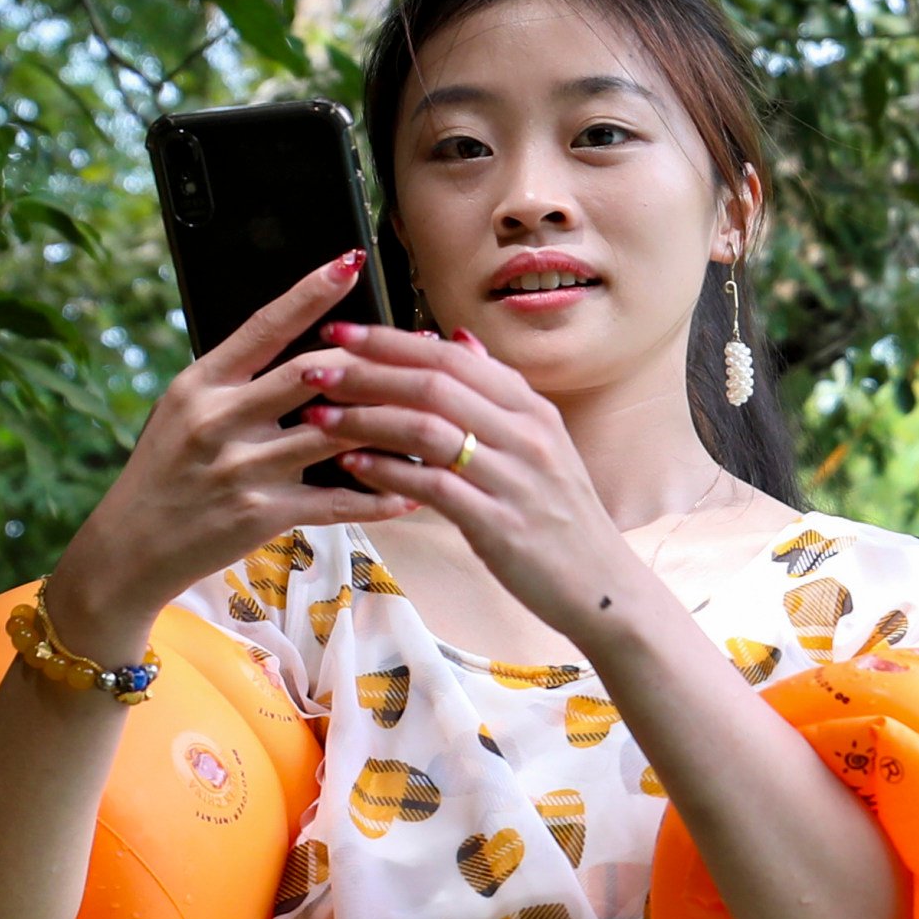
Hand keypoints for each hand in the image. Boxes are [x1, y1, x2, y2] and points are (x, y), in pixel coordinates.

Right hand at [50, 254, 413, 658]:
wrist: (131, 547)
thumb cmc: (168, 472)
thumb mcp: (185, 411)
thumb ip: (237, 380)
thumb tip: (302, 348)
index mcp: (202, 382)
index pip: (265, 325)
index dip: (311, 292)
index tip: (351, 262)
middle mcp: (219, 418)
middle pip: (311, 373)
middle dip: (375, 360)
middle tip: (424, 346)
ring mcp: (241, 467)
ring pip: (333, 434)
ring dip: (389, 425)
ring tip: (435, 415)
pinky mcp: (260, 514)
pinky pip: (335, 501)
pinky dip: (378, 496)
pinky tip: (412, 491)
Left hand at [299, 323, 658, 652]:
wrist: (602, 586)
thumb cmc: (560, 516)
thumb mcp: (541, 442)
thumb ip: (498, 391)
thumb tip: (458, 340)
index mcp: (531, 409)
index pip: (452, 357)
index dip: (391, 341)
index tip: (340, 332)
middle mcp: (525, 435)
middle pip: (434, 384)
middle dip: (367, 373)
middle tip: (315, 369)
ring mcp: (514, 479)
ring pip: (427, 429)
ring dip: (365, 419)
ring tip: (318, 417)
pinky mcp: (499, 524)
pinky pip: (432, 487)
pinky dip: (386, 472)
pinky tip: (350, 466)